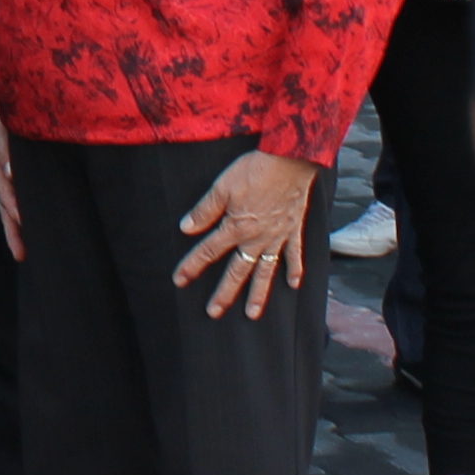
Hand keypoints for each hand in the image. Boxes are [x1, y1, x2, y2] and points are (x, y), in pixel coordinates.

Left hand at [174, 150, 319, 319]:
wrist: (290, 160)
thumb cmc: (254, 170)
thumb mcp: (222, 187)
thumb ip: (204, 210)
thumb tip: (186, 229)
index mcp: (236, 227)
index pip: (208, 251)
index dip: (192, 266)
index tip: (179, 280)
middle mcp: (256, 238)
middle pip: (237, 271)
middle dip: (224, 293)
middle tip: (214, 312)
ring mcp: (277, 237)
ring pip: (266, 271)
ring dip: (258, 293)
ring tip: (252, 314)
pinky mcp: (293, 230)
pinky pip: (295, 255)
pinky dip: (294, 270)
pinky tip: (293, 285)